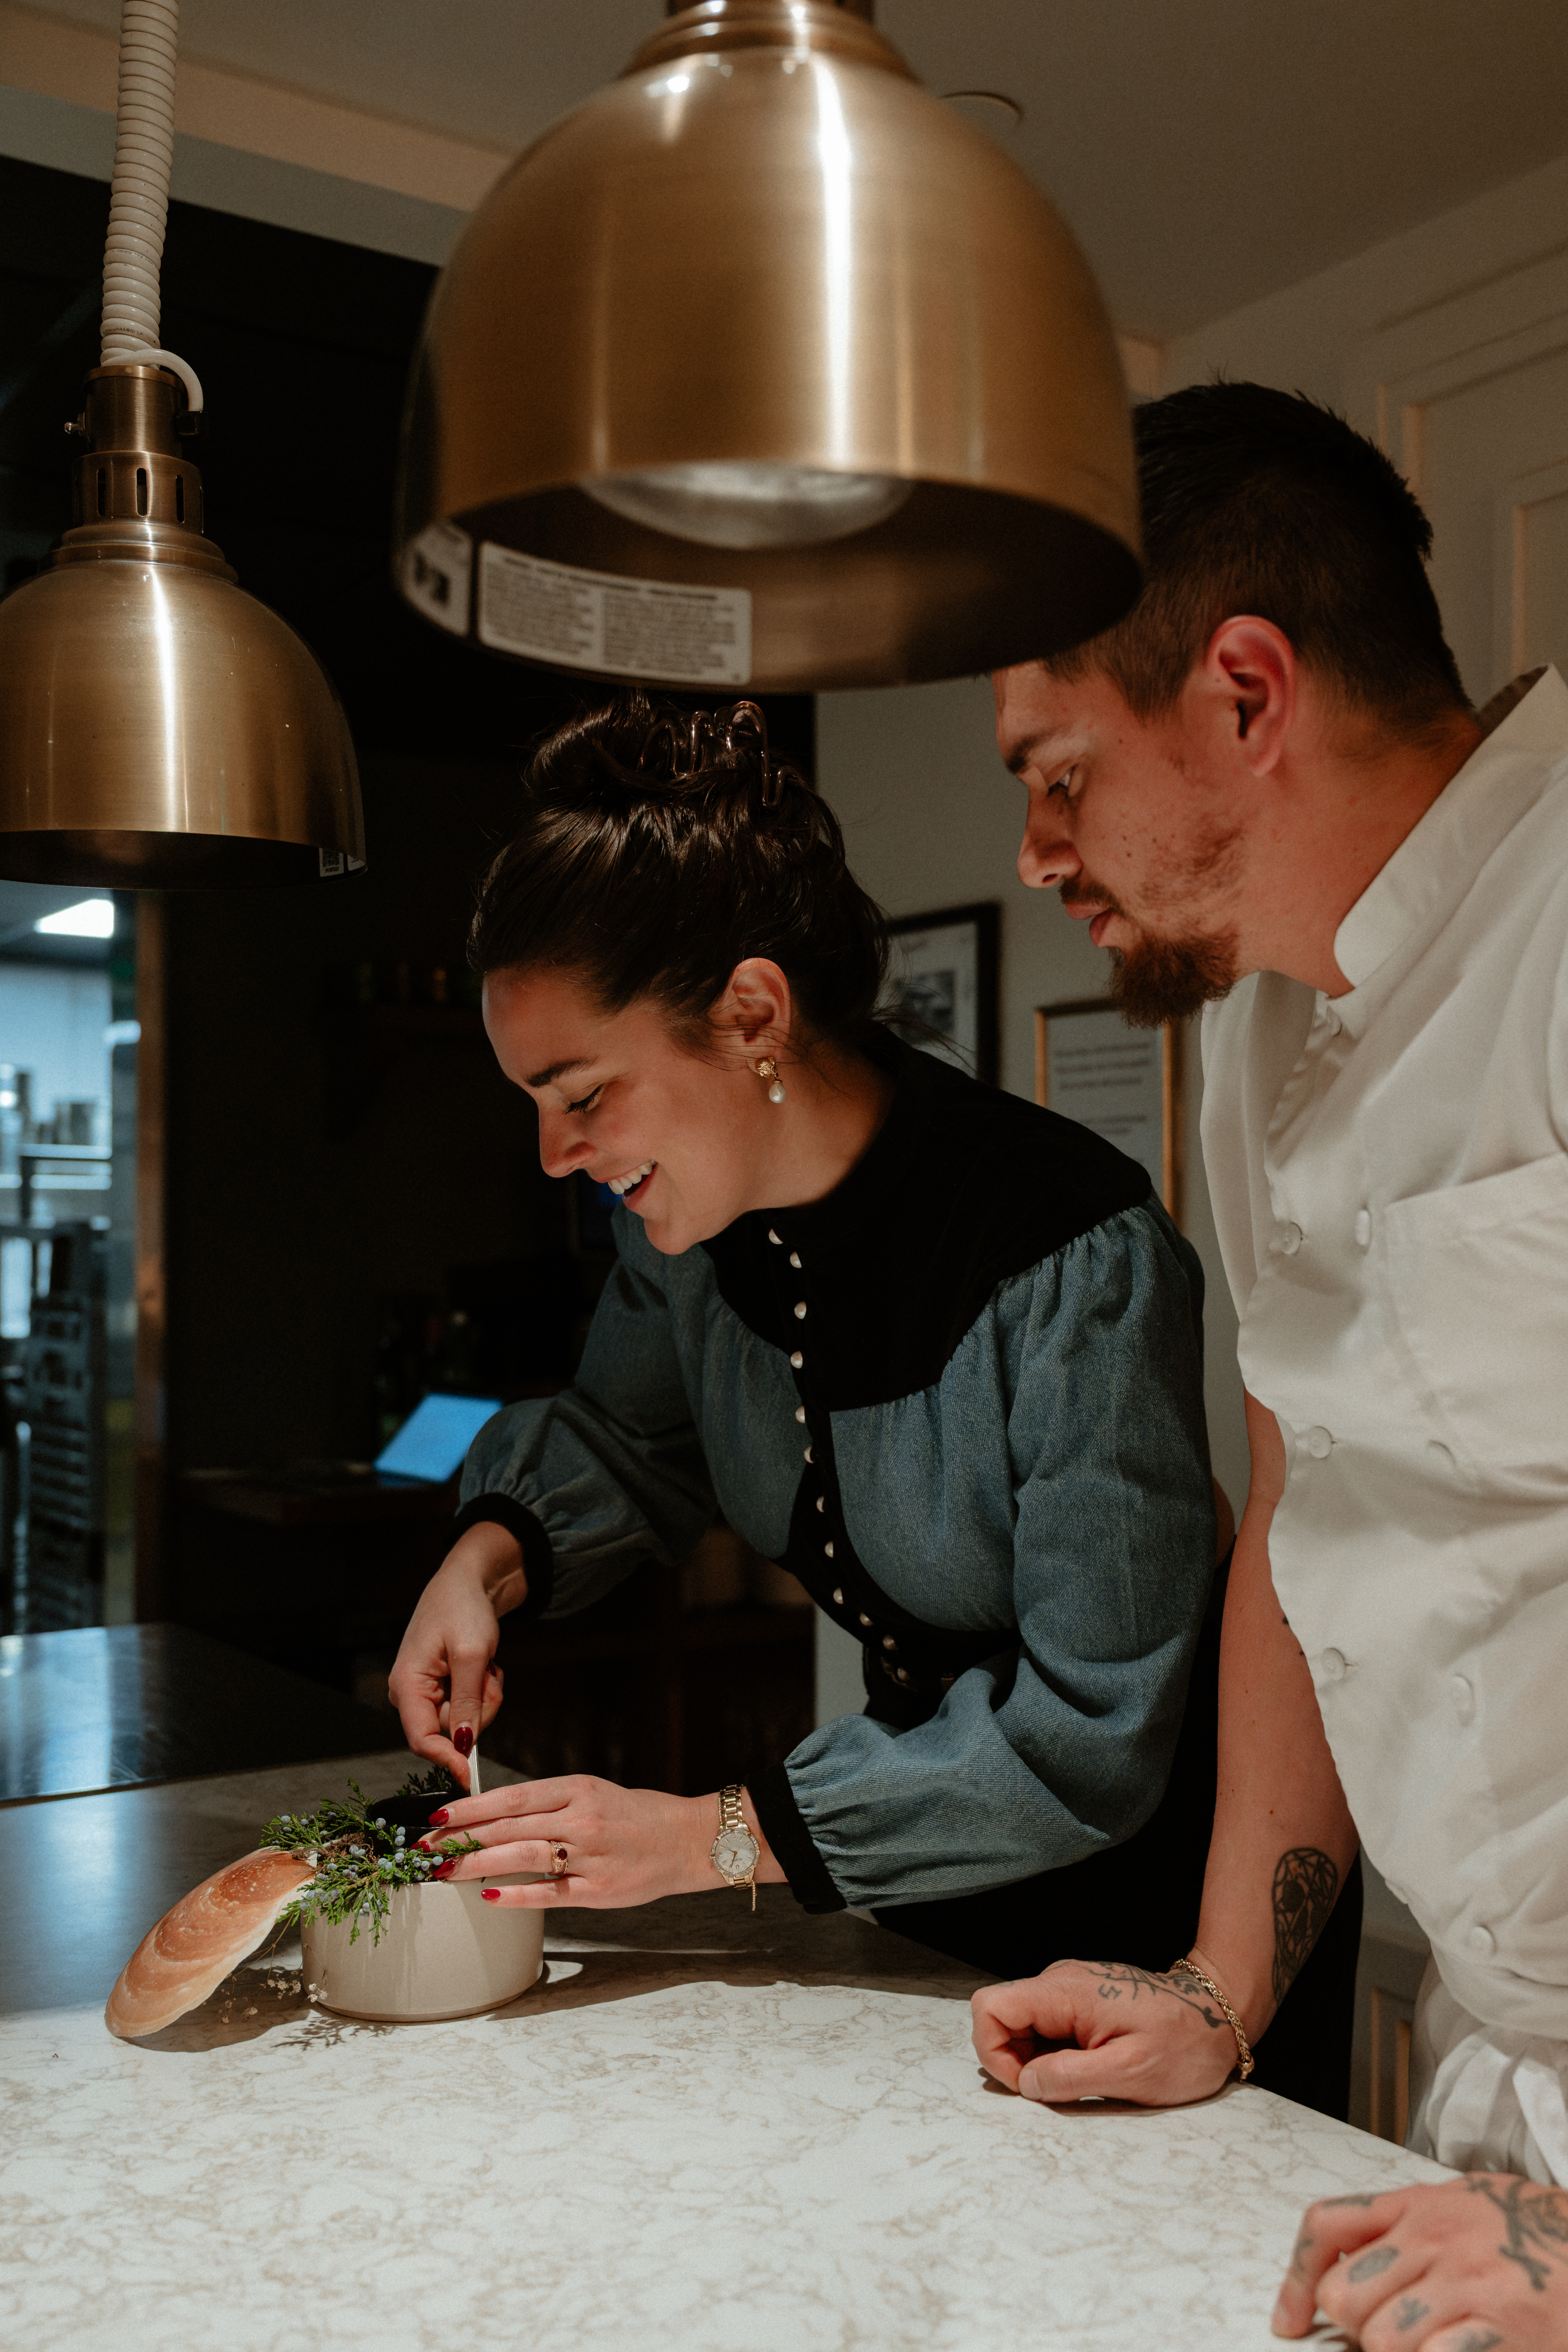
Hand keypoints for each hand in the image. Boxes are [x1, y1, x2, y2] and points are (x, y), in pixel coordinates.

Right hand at [388, 1523, 521, 1780]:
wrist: (470, 1579)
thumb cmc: (463, 1607)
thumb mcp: (472, 1654)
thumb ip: (467, 1702)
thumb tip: (463, 1744)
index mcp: (406, 1684)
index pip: (421, 1740)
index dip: (445, 1760)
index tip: (469, 1776)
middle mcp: (410, 1692)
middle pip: (447, 1732)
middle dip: (477, 1711)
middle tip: (489, 1676)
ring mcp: (426, 1691)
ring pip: (462, 1721)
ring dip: (484, 1698)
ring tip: (486, 1665)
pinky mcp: (442, 1687)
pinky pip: (468, 1706)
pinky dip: (483, 1690)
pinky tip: (484, 1666)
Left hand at [416, 1774, 719, 1908]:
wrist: (689, 1839)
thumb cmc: (638, 1814)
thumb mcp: (594, 1792)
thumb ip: (550, 1803)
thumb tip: (497, 1814)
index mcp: (578, 1789)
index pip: (512, 1797)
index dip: (470, 1806)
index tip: (436, 1814)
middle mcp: (582, 1819)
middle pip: (509, 1828)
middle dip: (461, 1837)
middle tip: (424, 1847)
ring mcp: (591, 1856)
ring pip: (523, 1857)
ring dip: (477, 1864)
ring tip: (444, 1870)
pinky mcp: (600, 1890)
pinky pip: (551, 1893)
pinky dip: (517, 1895)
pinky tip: (489, 1895)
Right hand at [971, 1957, 1242, 2104]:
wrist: (1218, 2016)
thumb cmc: (1182, 2045)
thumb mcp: (1130, 2072)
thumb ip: (1071, 2077)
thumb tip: (1024, 2083)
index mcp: (1065, 1992)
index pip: (990, 2007)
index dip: (994, 2052)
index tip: (1029, 2085)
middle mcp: (1059, 1981)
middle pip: (1000, 2016)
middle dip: (1013, 2061)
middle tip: (1057, 2090)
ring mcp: (1068, 1989)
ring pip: (1020, 2025)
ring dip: (1035, 2061)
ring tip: (1080, 2079)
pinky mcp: (1079, 2001)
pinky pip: (1045, 2027)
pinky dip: (1052, 2055)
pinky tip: (1087, 2068)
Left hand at [1274, 2175, 1567, 2347]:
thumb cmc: (1535, 2232)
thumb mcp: (1463, 2204)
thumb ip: (1406, 2225)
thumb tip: (1353, 2261)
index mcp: (1419, 2205)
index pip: (1327, 2226)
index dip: (1296, 2279)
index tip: (1289, 2321)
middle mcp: (1434, 2238)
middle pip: (1345, 2295)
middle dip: (1354, 2328)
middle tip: (1384, 2333)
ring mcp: (1468, 2283)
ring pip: (1381, 2338)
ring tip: (1425, 2344)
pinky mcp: (1501, 2325)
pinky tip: (1453, 2350)